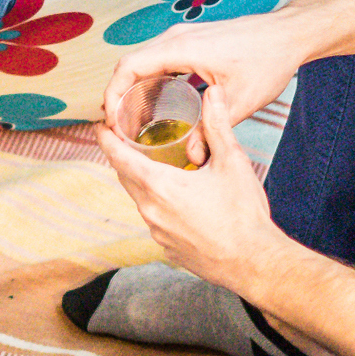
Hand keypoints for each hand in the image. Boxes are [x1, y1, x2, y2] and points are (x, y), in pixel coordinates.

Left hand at [95, 91, 285, 300]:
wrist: (254, 262)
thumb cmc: (243, 213)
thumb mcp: (231, 162)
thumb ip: (217, 124)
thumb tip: (212, 93)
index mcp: (160, 186)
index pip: (119, 157)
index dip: (106, 140)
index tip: (100, 126)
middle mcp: (151, 211)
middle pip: (127, 178)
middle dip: (123, 158)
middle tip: (125, 140)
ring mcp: (158, 233)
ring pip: (142, 201)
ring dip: (144, 183)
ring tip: (156, 168)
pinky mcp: (168, 249)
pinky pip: (157, 222)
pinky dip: (161, 207)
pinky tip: (179, 202)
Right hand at [100, 3, 309, 137]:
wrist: (287, 35)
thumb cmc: (268, 60)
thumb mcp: (239, 102)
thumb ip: (211, 131)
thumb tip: (190, 157)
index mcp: (181, 48)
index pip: (129, 67)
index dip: (113, 95)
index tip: (111, 122)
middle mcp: (176, 38)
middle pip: (129, 65)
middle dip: (117, 96)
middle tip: (117, 129)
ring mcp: (182, 37)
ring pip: (142, 62)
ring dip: (132, 89)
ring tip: (131, 122)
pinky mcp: (190, 41)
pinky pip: (158, 60)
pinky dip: (148, 81)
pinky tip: (155, 105)